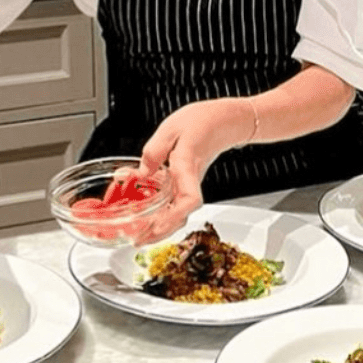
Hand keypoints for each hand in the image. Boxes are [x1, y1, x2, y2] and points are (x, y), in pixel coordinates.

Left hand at [135, 97, 253, 239]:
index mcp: (188, 165)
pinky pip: (177, 205)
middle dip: (160, 232)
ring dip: (161, 229)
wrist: (224, 121)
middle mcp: (191, 180)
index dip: (175, 215)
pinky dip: (163, 216)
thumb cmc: (202, 121)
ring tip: (139, 235)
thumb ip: (153, 151)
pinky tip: (149, 217)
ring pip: (180, 214)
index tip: (157, 225)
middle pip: (182, 215)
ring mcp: (191, 184)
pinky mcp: (188, 183)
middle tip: (138, 240)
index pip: (189, 198)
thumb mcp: (170, 129)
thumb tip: (140, 173)